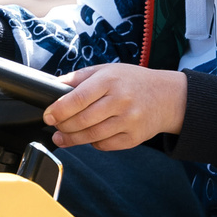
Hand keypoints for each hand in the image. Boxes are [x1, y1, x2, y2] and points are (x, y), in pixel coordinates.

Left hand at [43, 64, 186, 152]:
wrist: (167, 97)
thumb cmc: (133, 82)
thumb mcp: (107, 70)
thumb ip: (79, 77)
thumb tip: (52, 86)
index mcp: (110, 81)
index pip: (78, 98)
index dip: (59, 110)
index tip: (48, 116)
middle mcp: (120, 101)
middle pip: (82, 120)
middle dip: (63, 126)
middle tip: (55, 126)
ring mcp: (128, 121)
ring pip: (91, 136)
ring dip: (72, 139)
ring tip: (63, 137)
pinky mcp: (133, 137)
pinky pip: (104, 145)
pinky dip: (93, 143)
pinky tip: (90, 136)